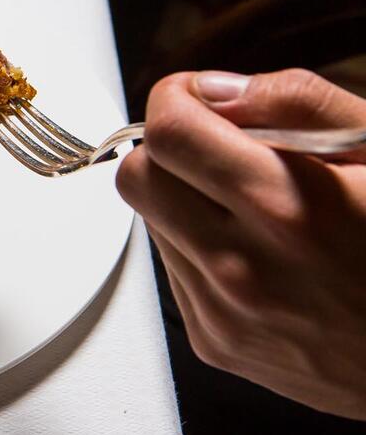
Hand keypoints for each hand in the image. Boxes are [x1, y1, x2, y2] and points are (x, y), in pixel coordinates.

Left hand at [116, 69, 365, 418]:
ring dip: (184, 201)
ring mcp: (224, 313)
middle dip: (169, 149)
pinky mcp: (216, 343)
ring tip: (258, 211)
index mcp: (288, 209)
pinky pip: (173, 270)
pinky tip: (262, 254)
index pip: (168, 134)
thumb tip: (214, 91)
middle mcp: (245, 269)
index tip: (200, 100)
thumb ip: (297, 103)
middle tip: (220, 150)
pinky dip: (200, 249)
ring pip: (150, 223)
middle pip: (137, 177)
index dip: (176, 101)